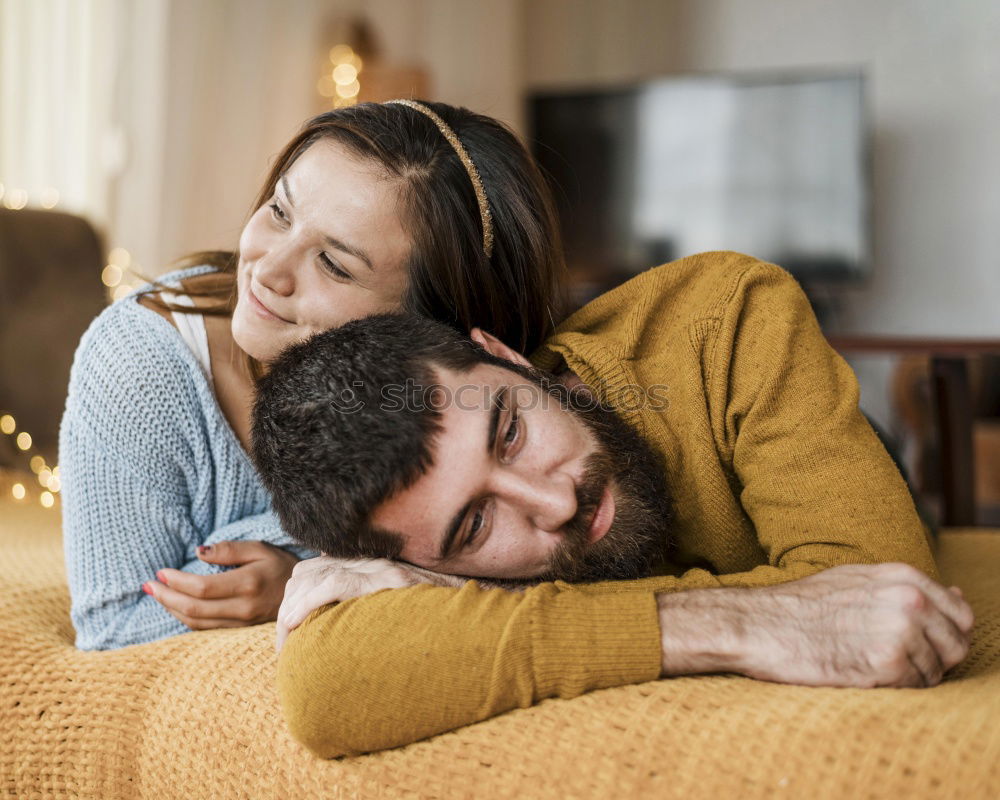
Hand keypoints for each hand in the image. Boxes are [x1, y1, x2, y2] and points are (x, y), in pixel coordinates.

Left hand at [144, 540, 298, 629]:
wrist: (304, 594)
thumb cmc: (281, 565)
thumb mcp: (259, 548)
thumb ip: (229, 550)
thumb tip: (198, 552)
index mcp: (248, 584)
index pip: (202, 588)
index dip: (177, 581)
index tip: (161, 572)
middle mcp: (243, 607)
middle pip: (194, 608)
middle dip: (166, 597)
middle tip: (149, 585)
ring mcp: (241, 622)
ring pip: (196, 622)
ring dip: (171, 609)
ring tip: (156, 594)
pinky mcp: (239, 629)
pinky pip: (205, 627)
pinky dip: (185, 618)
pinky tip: (175, 605)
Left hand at [276, 556, 465, 651]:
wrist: (482, 609)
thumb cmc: (443, 617)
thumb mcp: (400, 608)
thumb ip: (372, 607)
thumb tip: (343, 631)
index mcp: (373, 565)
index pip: (316, 567)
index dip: (296, 597)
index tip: (290, 631)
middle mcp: (374, 561)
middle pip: (307, 572)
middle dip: (287, 607)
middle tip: (284, 646)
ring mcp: (382, 568)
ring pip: (313, 576)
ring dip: (291, 610)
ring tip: (288, 643)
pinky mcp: (390, 580)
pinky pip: (335, 583)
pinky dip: (308, 602)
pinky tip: (296, 622)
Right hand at [658, 562, 974, 687]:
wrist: (758, 624)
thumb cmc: (802, 606)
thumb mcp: (857, 580)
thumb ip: (907, 588)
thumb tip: (957, 596)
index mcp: (903, 577)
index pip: (960, 614)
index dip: (946, 634)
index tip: (922, 643)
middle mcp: (909, 601)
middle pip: (955, 646)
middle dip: (933, 658)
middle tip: (892, 659)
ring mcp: (900, 632)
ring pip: (934, 671)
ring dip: (909, 676)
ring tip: (867, 664)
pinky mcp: (886, 664)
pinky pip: (913, 689)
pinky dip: (893, 688)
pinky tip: (861, 673)